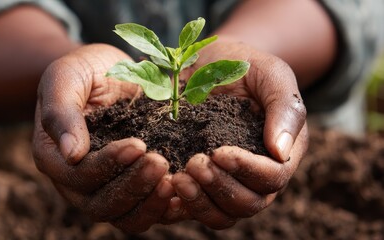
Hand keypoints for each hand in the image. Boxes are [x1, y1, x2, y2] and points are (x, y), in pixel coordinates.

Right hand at [32, 44, 174, 232]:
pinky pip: (146, 210)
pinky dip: (164, 207)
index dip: (108, 165)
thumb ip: (60, 112)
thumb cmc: (85, 71)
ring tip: (174, 181)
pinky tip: (183, 192)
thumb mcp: (66, 77)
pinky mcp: (132, 185)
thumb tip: (69, 153)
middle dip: (133, 187)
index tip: (138, 144)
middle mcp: (78, 182)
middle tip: (160, 162)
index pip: (79, 176)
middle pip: (101, 205)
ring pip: (124, 217)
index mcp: (56, 158)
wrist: (111, 70)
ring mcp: (106, 187)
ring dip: (150, 204)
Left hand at [174, 41, 308, 228]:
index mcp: (279, 152)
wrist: (208, 63)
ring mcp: (227, 180)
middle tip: (194, 164)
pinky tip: (166, 185)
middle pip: (248, 203)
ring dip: (200, 202)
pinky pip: (195, 207)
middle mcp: (255, 174)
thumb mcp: (270, 74)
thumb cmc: (244, 66)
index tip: (219, 152)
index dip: (248, 170)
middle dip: (221, 187)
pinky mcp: (200, 181)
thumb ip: (284, 107)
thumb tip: (281, 151)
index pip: (273, 177)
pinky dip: (182, 204)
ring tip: (177, 178)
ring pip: (222, 214)